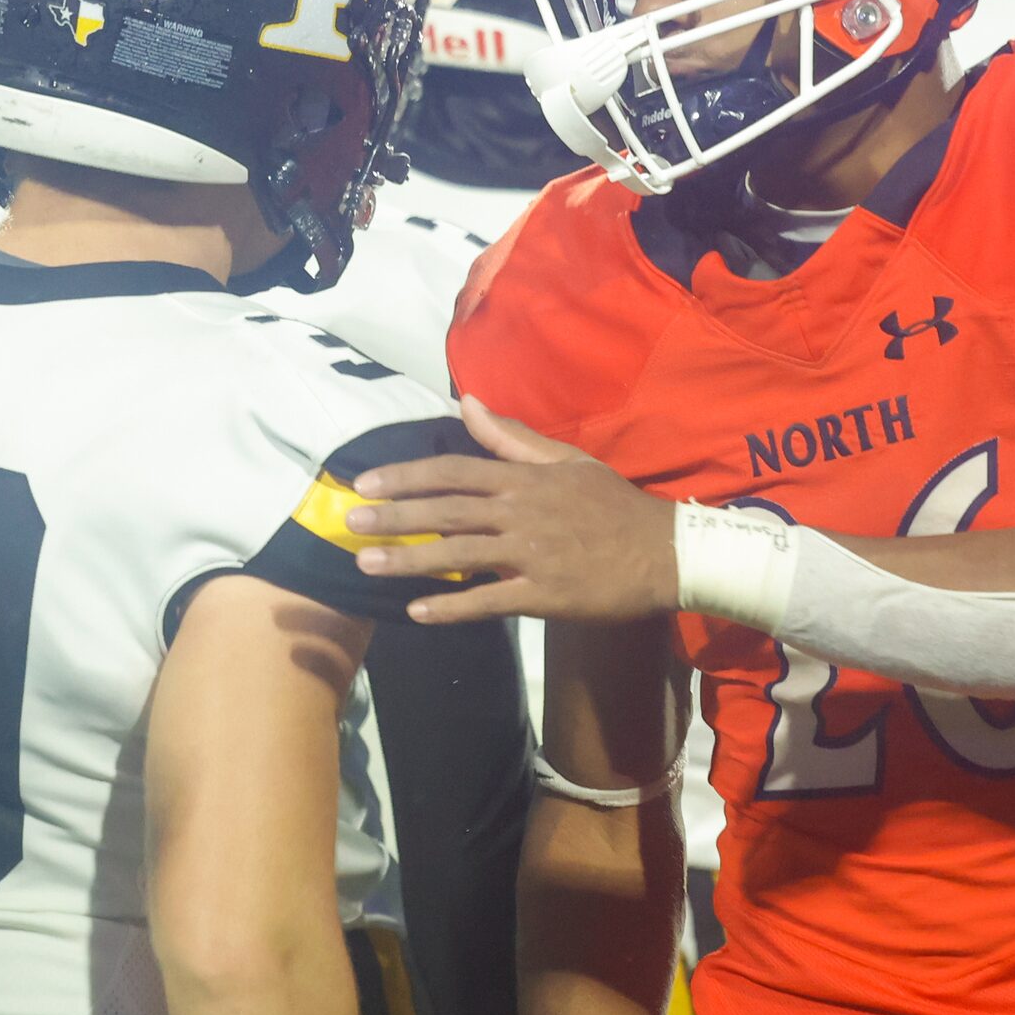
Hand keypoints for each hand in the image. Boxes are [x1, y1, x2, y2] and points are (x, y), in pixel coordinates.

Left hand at [346, 397, 677, 625]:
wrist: (665, 552)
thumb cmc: (614, 505)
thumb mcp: (566, 461)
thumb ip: (513, 436)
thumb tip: (467, 403)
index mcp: (524, 479)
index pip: (454, 471)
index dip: (406, 477)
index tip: (365, 483)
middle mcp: (521, 512)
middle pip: (446, 511)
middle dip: (393, 517)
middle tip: (349, 523)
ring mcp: (532, 555)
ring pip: (460, 555)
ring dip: (409, 560)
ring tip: (367, 565)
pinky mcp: (545, 595)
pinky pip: (490, 602)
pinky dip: (452, 607)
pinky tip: (417, 611)